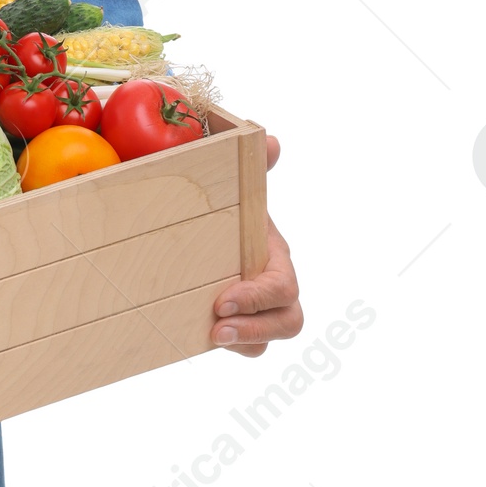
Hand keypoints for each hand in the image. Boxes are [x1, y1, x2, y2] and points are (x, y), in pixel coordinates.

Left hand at [212, 133, 299, 356]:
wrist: (204, 224)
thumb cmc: (226, 207)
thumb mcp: (237, 186)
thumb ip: (253, 165)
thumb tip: (270, 141)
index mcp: (274, 255)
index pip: (283, 287)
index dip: (259, 299)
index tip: (222, 300)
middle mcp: (269, 285)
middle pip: (287, 322)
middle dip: (256, 329)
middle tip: (216, 328)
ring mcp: (254, 308)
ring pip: (267, 339)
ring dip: (244, 342)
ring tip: (210, 337)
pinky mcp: (232, 320)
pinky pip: (243, 345)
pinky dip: (230, 345)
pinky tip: (198, 337)